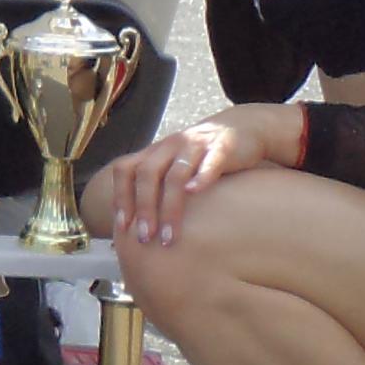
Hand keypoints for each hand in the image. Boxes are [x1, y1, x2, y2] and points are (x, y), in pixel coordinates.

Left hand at [87, 105, 293, 246]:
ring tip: (169, 236)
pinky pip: (210, 161)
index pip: (125, 169)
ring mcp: (195, 145)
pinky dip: (201, 177)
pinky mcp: (222, 147)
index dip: (120, 196)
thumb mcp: (174, 164)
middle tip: (145, 237)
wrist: (244, 126)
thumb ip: (156, 184)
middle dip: (143, 208)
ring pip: (176, 174)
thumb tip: (137, 223)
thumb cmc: (203, 156)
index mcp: (154, 152)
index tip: (122, 227)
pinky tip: (195, 192)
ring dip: (170, 207)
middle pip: (147, 174)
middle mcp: (170, 146)